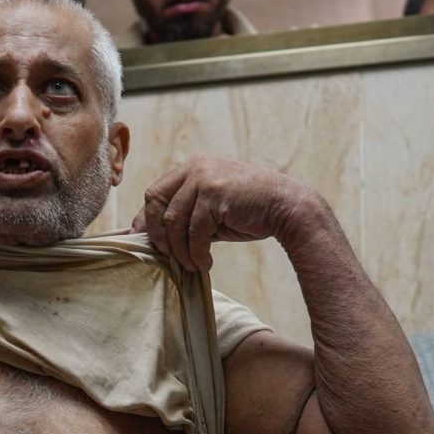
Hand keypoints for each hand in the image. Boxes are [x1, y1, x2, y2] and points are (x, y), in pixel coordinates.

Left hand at [131, 154, 341, 271]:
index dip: (147, 219)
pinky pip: (195, 231)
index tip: (147, 242)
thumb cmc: (248, 212)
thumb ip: (185, 217)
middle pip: (157, 202)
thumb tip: (151, 236)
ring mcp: (205, 178)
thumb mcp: (210, 212)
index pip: (156, 193)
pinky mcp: (216, 194)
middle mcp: (196, 168)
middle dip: (157, 234)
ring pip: (174, 221)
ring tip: (192, 265)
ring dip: (180, 250)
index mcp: (192, 168)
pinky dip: (197, 253)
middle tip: (167, 256)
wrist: (286, 207)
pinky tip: (205, 263)